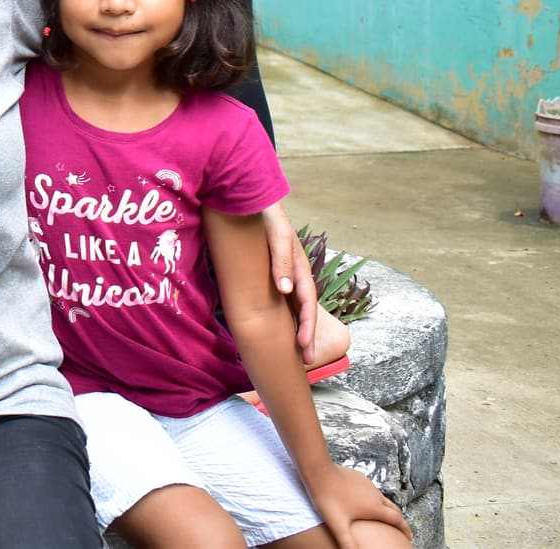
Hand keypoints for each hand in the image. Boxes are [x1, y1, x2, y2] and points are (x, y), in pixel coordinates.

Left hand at [261, 203, 319, 364]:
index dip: (307, 326)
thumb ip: (281, 262)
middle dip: (305, 334)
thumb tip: (286, 291)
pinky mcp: (271, 272)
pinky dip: (282, 314)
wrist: (252, 199)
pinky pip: (279, 298)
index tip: (303, 347)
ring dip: (295, 327)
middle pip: (303, 309)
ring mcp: (284, 274)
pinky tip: (277, 326)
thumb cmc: (267, 217)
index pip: (307, 303)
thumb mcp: (277, 236)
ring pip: (293, 306)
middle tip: (305, 361)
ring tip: (294, 350)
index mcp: (299, 268)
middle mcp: (294, 274)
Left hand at [307, 463, 410, 546]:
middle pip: (393, 508)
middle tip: (400, 528)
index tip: (410, 536)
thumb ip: (347, 542)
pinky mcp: (359, 477)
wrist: (319, 471)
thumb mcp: (338, 524)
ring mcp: (367, 484)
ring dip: (387, 508)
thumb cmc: (328, 498)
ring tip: (384, 517)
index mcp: (374, 507)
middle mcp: (375, 494)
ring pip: (382, 498)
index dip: (405, 529)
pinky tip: (365, 502)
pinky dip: (374, 499)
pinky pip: (371, 490)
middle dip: (398, 519)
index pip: (397, 520)